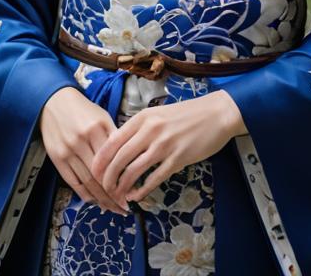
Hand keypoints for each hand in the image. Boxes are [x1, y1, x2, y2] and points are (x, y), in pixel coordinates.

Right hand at [38, 86, 130, 216]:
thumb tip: (129, 160)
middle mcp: (82, 140)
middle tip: (124, 208)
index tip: (132, 193)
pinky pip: (73, 182)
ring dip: (101, 199)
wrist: (54, 102)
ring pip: (87, 182)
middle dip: (113, 195)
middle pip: (101, 175)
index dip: (123, 179)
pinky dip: (85, 194)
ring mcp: (68, 151)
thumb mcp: (102, 116)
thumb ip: (113, 137)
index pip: (113, 160)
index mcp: (97, 128)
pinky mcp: (57, 159)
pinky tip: (95, 202)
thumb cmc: (83, 110)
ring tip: (112, 208)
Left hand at [90, 90, 246, 210]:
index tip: (94, 173)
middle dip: (108, 178)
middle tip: (105, 189)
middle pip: (119, 159)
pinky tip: (136, 196)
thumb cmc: (187, 114)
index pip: (112, 141)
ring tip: (118, 196)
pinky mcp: (178, 158)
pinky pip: (154, 178)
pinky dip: (141, 190)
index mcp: (142, 118)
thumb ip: (139, 128)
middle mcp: (150, 130)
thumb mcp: (158, 114)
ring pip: (133, 170)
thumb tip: (120, 147)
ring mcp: (164, 145)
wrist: (216, 113)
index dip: (100, 161)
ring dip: (122, 187)